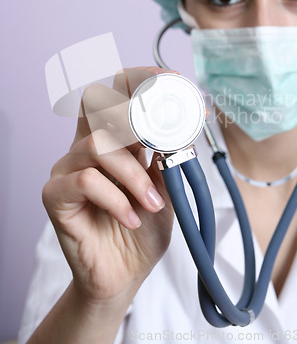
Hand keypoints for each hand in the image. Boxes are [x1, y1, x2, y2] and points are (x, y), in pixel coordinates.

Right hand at [42, 67, 174, 305]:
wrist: (124, 275)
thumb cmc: (143, 229)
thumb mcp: (166, 188)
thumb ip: (167, 156)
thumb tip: (183, 125)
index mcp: (114, 141)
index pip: (116, 94)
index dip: (139, 79)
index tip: (172, 79)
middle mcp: (87, 147)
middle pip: (96, 102)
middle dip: (133, 114)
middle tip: (160, 139)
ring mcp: (68, 168)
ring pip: (98, 146)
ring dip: (134, 176)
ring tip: (152, 204)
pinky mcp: (55, 195)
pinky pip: (85, 181)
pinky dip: (116, 199)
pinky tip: (130, 219)